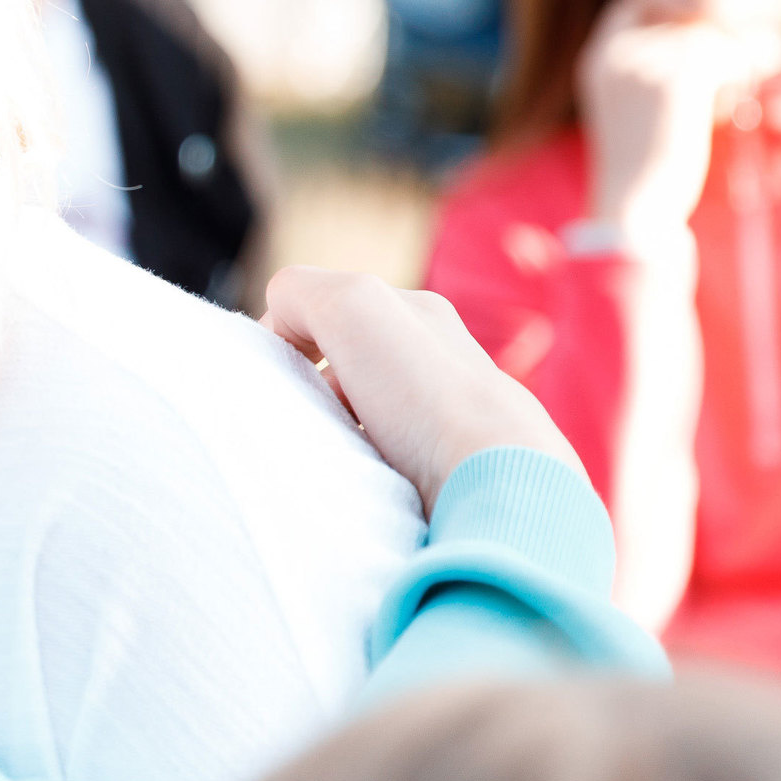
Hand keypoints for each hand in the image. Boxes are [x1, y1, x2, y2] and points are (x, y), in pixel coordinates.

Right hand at [262, 267, 582, 511]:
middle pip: (343, 368)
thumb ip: (302, 294)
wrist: (500, 486)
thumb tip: (280, 331)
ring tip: (334, 456)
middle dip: (314, 391)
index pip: (330, 312)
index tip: (283, 375)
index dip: (293, 338)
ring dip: (335, 435)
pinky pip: (382, 465)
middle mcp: (439, 364)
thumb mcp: (351, 304)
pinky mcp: (449, 479)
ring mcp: (447, 425)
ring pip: (359, 419)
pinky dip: (362, 472)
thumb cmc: (427, 393)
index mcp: (421, 316)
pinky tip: (363, 484)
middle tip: (309, 418)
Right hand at [577, 0, 780, 240]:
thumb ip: (661, 66)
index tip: (703, 42)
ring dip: (734, 60)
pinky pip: (728, 56)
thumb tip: (723, 31)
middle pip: (685, 15)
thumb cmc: (644, 168)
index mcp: (598, 58)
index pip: (637, 1)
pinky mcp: (678, 79)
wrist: (633, 211)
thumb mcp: (639, 108)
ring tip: (736, 91)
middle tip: (739, 69)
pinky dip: (741, 75)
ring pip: (711, 35)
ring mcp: (645, 62)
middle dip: (717, 38)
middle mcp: (616, 52)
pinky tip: (731, 105)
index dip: (675, 13)